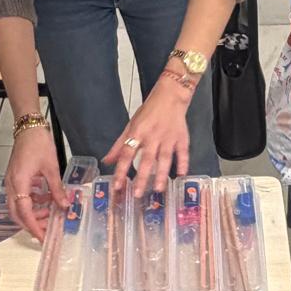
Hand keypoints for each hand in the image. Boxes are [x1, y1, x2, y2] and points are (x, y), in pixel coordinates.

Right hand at [5, 126, 66, 240]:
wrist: (28, 127)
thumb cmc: (38, 143)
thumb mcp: (52, 167)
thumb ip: (57, 189)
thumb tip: (65, 205)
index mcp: (19, 183)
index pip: (24, 212)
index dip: (34, 227)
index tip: (43, 237)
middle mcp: (12, 185)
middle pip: (17, 214)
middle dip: (32, 224)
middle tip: (47, 230)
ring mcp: (12, 182)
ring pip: (19, 206)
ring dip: (34, 212)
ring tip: (51, 212)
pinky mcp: (15, 178)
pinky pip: (21, 197)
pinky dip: (33, 202)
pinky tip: (46, 199)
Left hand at [103, 73, 192, 198]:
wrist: (170, 96)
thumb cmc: (148, 112)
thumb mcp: (131, 126)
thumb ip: (119, 145)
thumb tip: (106, 161)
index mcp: (138, 132)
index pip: (127, 154)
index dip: (121, 170)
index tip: (117, 185)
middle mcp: (152, 136)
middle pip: (146, 159)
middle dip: (142, 177)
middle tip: (138, 194)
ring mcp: (168, 137)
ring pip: (165, 158)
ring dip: (161, 174)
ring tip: (158, 189)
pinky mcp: (182, 138)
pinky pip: (183, 152)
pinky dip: (183, 163)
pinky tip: (181, 175)